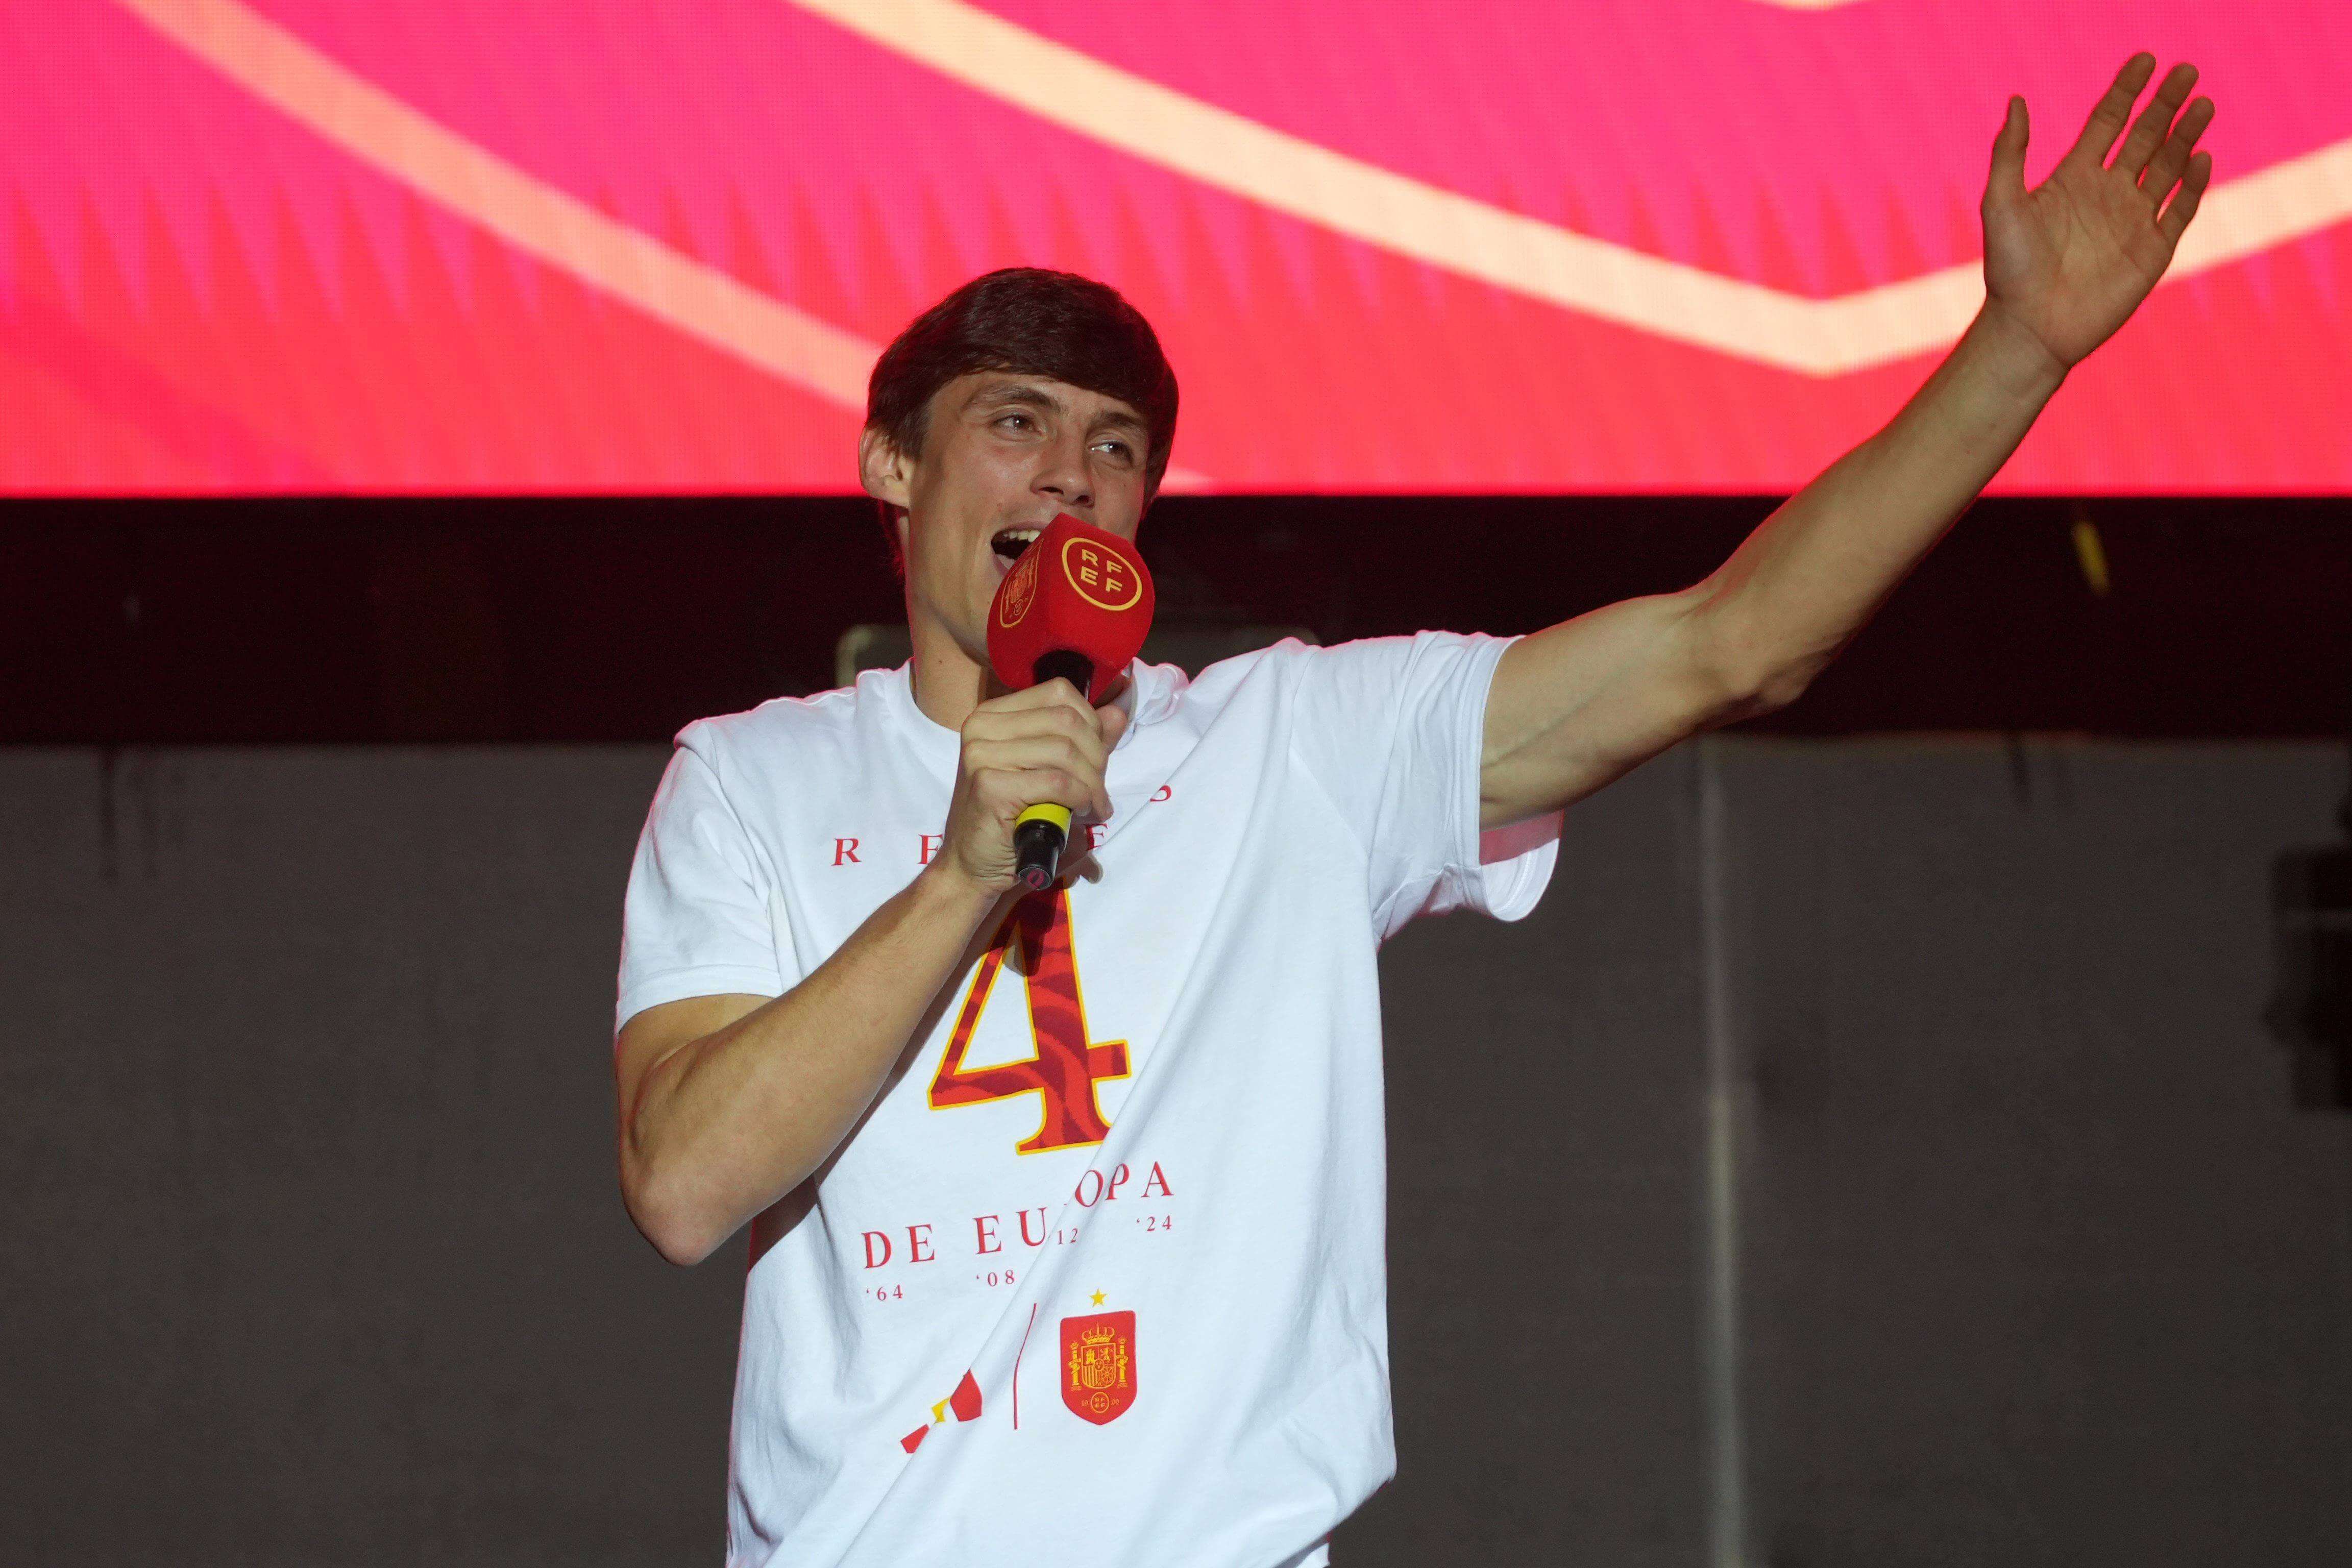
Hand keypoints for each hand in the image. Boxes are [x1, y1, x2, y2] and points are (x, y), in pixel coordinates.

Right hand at [933, 679, 1129, 896]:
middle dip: (1096, 757)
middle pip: (1066, 720)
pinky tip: (1078, 814)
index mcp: (994, 714)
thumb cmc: (1012, 819)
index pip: (1060, 693)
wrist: (971, 866)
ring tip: (1093, 807)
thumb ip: (1083, 741)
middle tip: (1098, 791)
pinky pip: (1056, 782)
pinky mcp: (988, 785)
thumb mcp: (1051, 772)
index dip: (1091, 723)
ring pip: (1064, 751)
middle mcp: (982, 726)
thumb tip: (1117, 712)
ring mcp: (981, 754)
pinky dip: (1079, 798)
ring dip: (1092, 784)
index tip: (1097, 758)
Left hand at [1980, 53, 2214, 374]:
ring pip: (2169, 166)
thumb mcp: (2001, 204)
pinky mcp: (2152, 250)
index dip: (2127, 89)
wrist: (2030, 327)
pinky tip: (2200, 156)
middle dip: (2166, 103)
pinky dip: (2193, 184)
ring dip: (2186, 135)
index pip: (2108, 121)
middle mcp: (2107, 193)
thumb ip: (2010, 153)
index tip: (2145, 59)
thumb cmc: (2009, 269)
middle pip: (2145, 136)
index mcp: (2074, 177)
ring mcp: (2133, 220)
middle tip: (2187, 71)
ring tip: (2202, 103)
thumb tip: (2014, 101)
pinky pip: (2180, 209)